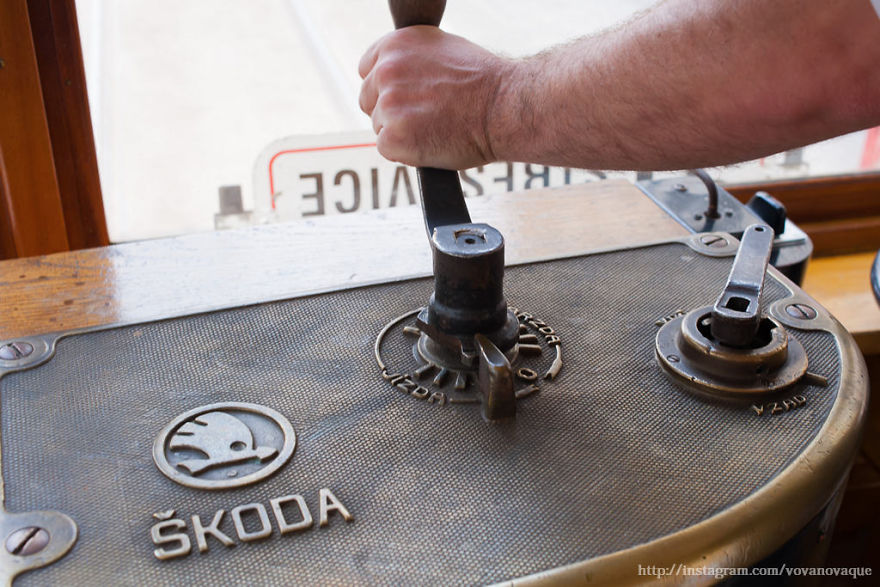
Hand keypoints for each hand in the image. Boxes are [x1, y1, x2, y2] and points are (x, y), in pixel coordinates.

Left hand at [358, 26, 508, 168]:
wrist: (504, 108)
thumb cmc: (483, 83)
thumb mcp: (442, 50)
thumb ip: (412, 60)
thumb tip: (398, 73)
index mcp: (395, 44)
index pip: (368, 70)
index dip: (386, 88)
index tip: (405, 98)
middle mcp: (387, 70)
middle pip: (368, 100)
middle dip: (391, 112)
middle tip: (423, 117)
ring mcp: (388, 104)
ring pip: (380, 126)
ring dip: (402, 132)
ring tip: (435, 128)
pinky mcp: (393, 136)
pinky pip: (387, 148)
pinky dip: (406, 152)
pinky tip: (431, 142)